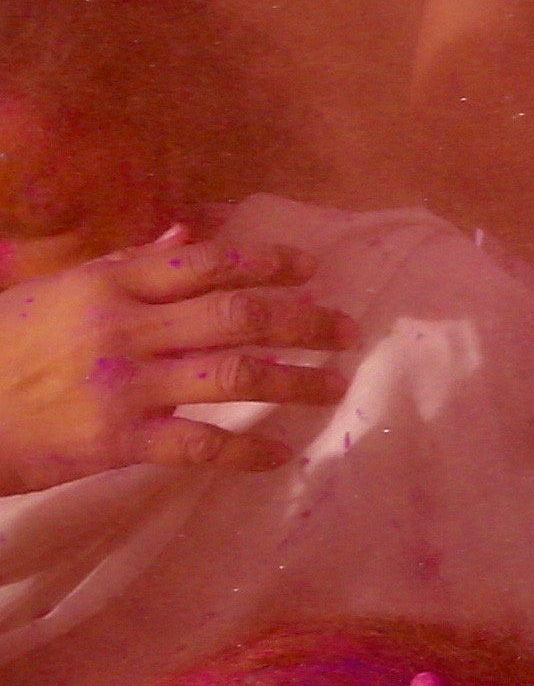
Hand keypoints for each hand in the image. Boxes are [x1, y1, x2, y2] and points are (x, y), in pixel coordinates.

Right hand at [0, 229, 354, 493]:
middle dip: (302, 319)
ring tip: (334, 385)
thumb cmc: (0, 346)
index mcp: (109, 284)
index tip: (311, 267)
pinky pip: (200, 444)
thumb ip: (127, 264)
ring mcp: (124, 385)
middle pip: (238, 313)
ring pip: (234, 373)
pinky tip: (281, 454)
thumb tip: (188, 231)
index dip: (267, 262)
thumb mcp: (58, 291)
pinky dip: (248, 451)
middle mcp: (125, 327)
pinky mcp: (117, 440)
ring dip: (296, 378)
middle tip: (347, 328)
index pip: (205, 262)